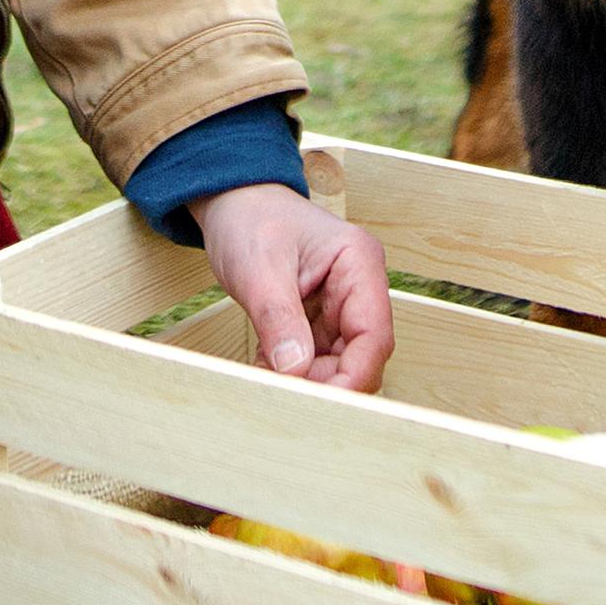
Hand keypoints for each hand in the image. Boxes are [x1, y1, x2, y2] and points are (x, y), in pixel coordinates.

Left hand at [190, 182, 391, 392]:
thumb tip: (295, 372)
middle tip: (283, 396)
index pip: (373, 335)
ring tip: (267, 380)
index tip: (322, 404)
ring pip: (337, 362)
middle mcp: (358, 288)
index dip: (353, 376)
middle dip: (325, 381)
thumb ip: (278, 320)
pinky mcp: (319, 318)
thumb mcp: (258, 269)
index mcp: (359, 264)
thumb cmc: (249, 219)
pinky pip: (315, 357)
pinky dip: (291, 370)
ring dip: (305, 379)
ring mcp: (340, 305)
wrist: (231, 200)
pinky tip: (265, 367)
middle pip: (359, 355)